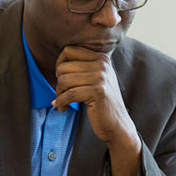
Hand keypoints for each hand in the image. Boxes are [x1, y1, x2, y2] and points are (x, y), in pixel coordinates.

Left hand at [55, 45, 141, 175]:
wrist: (118, 125)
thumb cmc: (102, 103)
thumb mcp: (96, 80)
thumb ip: (82, 68)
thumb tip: (57, 65)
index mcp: (101, 58)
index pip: (69, 50)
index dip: (59, 64)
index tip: (62, 80)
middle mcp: (102, 64)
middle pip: (64, 66)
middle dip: (58, 83)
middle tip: (61, 95)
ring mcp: (101, 77)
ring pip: (64, 80)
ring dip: (59, 94)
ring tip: (62, 102)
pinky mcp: (98, 92)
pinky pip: (69, 94)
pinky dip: (61, 102)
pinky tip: (62, 108)